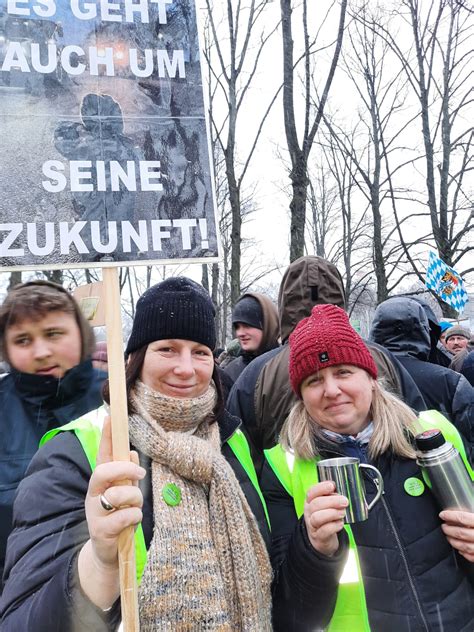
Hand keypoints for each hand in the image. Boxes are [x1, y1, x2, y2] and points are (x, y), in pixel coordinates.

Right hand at [78, 416, 145, 609]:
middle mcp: (93, 494)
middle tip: (140, 473)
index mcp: (100, 482)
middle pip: (103, 471)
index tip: (110, 417)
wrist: (108, 554)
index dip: (106, 436)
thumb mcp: (124, 493)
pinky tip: (130, 523)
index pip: (102, 454)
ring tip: (134, 507)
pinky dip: (135, 517)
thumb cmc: (119, 517)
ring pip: (120, 494)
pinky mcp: (101, 531)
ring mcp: (95, 512)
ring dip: (135, 499)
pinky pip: (127, 516)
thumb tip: (133, 453)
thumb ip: (127, 475)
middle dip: (125, 469)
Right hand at [304, 481, 347, 556]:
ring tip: (342, 513)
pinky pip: (325, 530)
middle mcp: (309, 512)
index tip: (332, 485)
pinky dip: (334, 526)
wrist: (322, 539)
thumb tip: (339, 492)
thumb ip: (331, 497)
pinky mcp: (319, 537)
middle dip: (332, 501)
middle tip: (344, 501)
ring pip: (318, 517)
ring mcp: (312, 525)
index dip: (321, 487)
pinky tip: (340, 523)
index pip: (311, 492)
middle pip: (316, 504)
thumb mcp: (326, 505)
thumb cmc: (326, 518)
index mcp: (310, 501)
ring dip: (333, 513)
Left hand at [440, 509, 473, 562]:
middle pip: (461, 533)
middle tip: (443, 527)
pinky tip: (460, 549)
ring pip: (464, 546)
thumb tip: (458, 514)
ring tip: (448, 538)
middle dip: (449, 530)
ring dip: (454, 542)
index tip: (442, 515)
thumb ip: (471, 516)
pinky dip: (464, 553)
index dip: (450, 516)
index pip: (463, 518)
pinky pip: (471, 557)